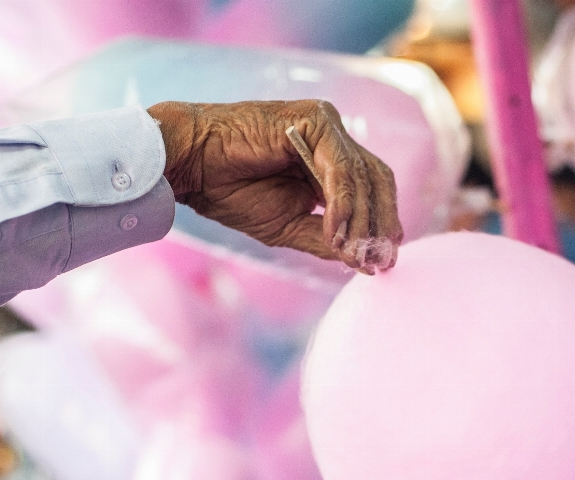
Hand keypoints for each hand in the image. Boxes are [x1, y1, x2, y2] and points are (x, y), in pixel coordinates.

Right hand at [147, 100, 401, 273]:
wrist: (189, 165)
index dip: (384, 223)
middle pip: (377, 179)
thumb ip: (327, 241)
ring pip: (364, 175)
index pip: (373, 189)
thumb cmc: (230, 191)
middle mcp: (332, 140)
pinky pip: (341, 167)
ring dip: (364, 220)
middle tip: (381, 259)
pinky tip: (336, 231)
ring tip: (356, 253)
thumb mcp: (288, 227)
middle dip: (383, 222)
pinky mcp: (315, 121)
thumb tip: (365, 264)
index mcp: (329, 161)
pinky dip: (344, 203)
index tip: (384, 260)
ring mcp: (325, 126)